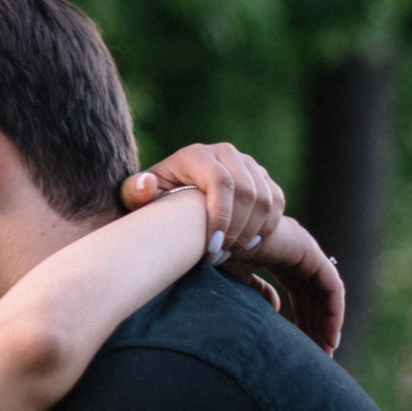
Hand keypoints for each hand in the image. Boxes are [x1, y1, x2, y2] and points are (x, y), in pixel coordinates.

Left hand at [121, 142, 283, 260]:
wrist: (176, 193)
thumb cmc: (153, 199)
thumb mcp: (136, 197)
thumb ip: (135, 192)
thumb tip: (147, 185)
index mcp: (196, 155)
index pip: (221, 183)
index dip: (221, 217)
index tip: (211, 249)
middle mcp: (225, 153)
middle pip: (247, 192)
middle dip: (236, 231)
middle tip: (218, 257)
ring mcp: (247, 164)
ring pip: (265, 199)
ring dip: (251, 232)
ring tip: (229, 254)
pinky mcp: (262, 177)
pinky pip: (276, 203)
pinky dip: (266, 227)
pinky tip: (247, 245)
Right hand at [224, 215, 342, 354]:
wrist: (207, 234)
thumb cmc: (213, 254)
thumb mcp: (238, 279)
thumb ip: (258, 292)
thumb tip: (278, 307)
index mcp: (280, 254)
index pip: (300, 291)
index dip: (304, 318)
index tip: (305, 345)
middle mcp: (296, 250)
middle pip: (315, 294)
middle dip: (317, 324)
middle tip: (320, 354)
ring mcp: (304, 248)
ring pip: (326, 293)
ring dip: (327, 323)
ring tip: (326, 352)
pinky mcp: (308, 251)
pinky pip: (331, 286)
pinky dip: (333, 312)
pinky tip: (330, 335)